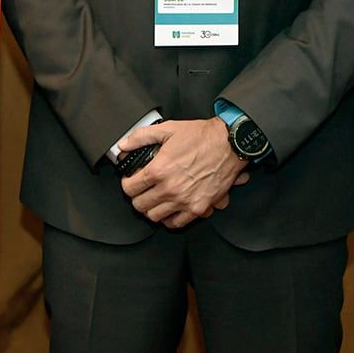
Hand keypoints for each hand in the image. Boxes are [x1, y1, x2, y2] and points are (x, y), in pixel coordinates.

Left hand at [119, 117, 249, 228]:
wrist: (230, 144)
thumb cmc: (202, 136)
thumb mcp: (168, 129)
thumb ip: (141, 137)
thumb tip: (124, 145)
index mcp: (159, 170)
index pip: (130, 188)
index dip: (127, 184)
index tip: (130, 181)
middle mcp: (170, 188)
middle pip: (139, 205)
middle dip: (137, 197)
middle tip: (141, 191)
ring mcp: (184, 201)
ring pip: (155, 217)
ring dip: (151, 209)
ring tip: (154, 200)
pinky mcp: (198, 208)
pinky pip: (176, 223)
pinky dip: (169, 219)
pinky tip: (169, 209)